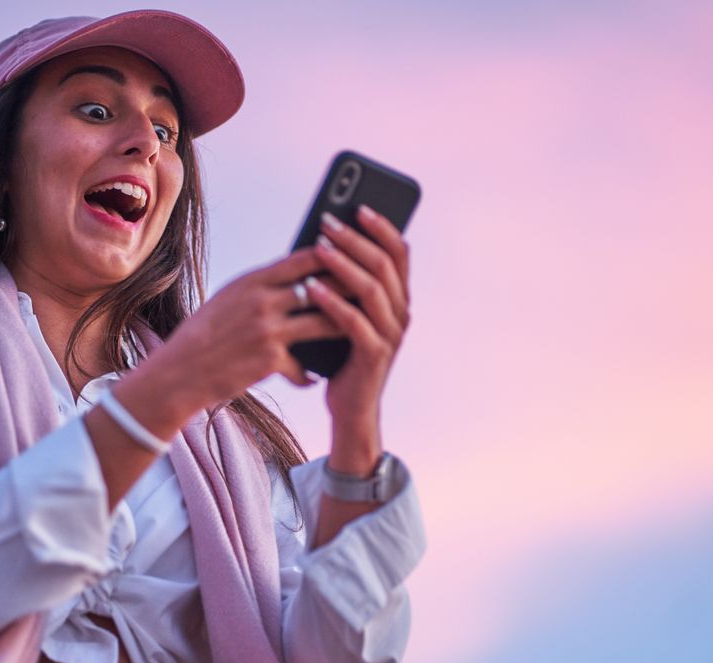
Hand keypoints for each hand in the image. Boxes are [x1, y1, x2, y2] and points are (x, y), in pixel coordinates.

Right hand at [134, 247, 341, 418]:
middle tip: (372, 290)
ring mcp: (267, 330)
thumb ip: (261, 287)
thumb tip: (293, 274)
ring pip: (323, 324)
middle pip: (322, 288)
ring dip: (344, 327)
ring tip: (358, 330)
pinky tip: (313, 378)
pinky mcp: (269, 360)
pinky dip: (308, 374)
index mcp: (253, 281)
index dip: (334, 255)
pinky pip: (303, 366)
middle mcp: (262, 301)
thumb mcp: (229, 299)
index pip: (304, 259)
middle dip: (350, 289)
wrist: (179, 371)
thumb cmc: (203, 333)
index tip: (354, 254)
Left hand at [307, 205, 410, 474]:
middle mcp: (401, 313)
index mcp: (398, 298)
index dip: (381, 227)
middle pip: (384, 265)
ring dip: (343, 264)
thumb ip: (343, 283)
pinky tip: (311, 288)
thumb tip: (321, 240)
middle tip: (328, 221)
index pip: (399, 252)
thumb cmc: (341, 354)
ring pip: (371, 289)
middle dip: (355, 239)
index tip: (357, 205)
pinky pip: (354, 322)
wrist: (348, 408)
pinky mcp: (374, 356)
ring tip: (317, 247)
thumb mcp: (345, 313)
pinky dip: (332, 302)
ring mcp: (390, 335)